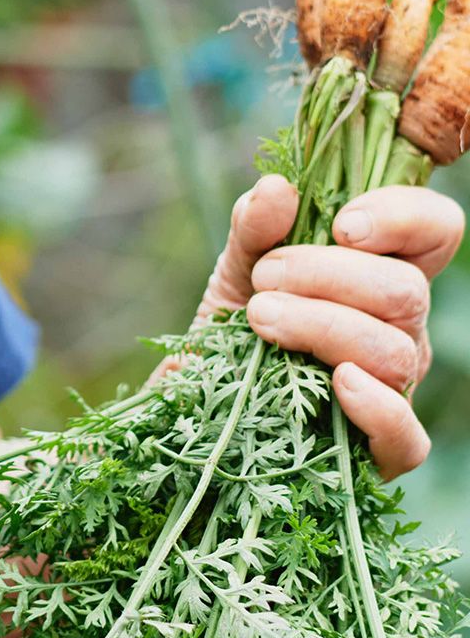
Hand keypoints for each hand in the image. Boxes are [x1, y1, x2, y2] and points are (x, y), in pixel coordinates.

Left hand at [195, 174, 463, 479]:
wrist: (198, 404)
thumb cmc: (234, 327)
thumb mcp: (236, 268)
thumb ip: (255, 226)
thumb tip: (279, 188)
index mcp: (383, 271)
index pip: (438, 230)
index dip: (403, 217)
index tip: (340, 224)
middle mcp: (403, 327)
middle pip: (407, 291)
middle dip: (328, 276)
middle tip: (264, 280)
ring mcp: (397, 388)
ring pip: (395, 351)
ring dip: (323, 326)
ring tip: (260, 318)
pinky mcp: (380, 449)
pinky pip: (406, 435)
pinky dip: (376, 407)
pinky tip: (335, 382)